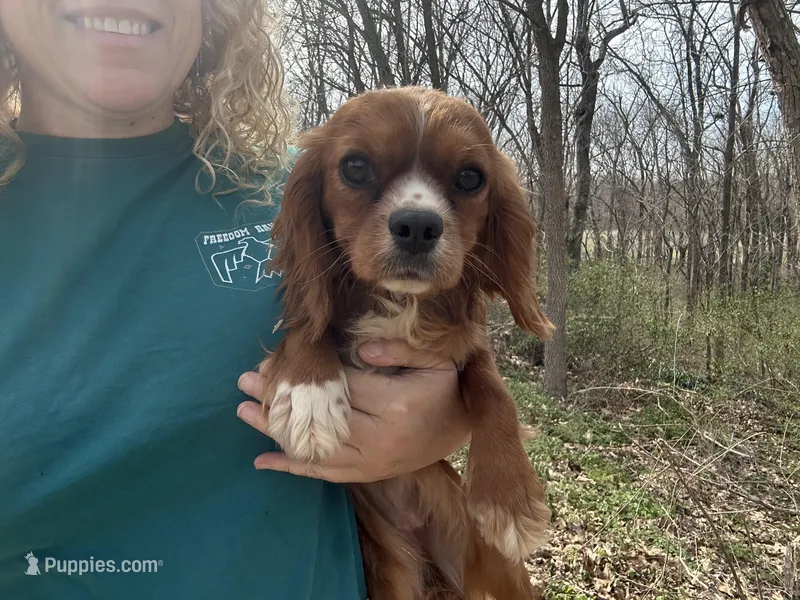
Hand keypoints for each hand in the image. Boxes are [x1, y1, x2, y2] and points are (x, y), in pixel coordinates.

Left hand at [236, 340, 469, 482]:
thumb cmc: (445, 386)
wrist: (462, 427)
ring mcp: (373, 461)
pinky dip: (293, 467)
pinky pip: (326, 473)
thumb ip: (400, 350)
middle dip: (281, 399)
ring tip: (243, 412)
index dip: (306, 374)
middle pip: (320, 417)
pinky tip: (262, 460)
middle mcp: (380, 437)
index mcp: (395, 403)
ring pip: (316, 448)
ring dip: (276, 432)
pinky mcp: (368, 473)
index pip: (340, 386)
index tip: (275, 360)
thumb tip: (360, 350)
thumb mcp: (434, 358)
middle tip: (244, 381)